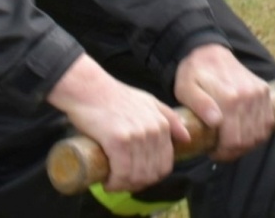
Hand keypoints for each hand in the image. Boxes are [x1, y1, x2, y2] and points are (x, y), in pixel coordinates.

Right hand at [47, 54, 185, 193]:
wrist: (89, 87)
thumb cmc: (114, 96)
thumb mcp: (148, 101)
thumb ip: (168, 117)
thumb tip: (186, 138)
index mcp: (162, 125)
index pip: (165, 165)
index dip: (150, 177)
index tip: (135, 178)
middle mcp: (153, 131)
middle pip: (151, 174)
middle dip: (136, 184)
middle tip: (121, 181)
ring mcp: (137, 136)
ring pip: (137, 177)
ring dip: (124, 186)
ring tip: (112, 182)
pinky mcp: (119, 141)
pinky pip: (122, 173)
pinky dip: (114, 183)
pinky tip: (107, 182)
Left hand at [173, 45, 273, 161]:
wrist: (210, 51)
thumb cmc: (194, 74)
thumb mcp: (186, 88)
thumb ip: (199, 104)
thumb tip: (216, 121)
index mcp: (229, 97)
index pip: (234, 141)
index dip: (223, 153)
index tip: (212, 151)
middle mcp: (249, 95)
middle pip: (248, 140)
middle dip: (233, 151)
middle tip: (220, 149)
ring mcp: (259, 93)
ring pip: (260, 134)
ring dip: (247, 144)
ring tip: (231, 141)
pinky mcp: (265, 91)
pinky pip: (268, 122)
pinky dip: (258, 133)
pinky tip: (244, 132)